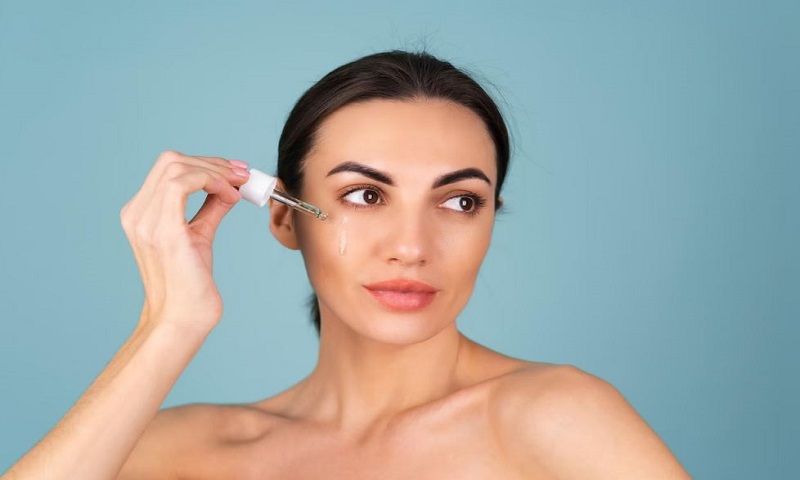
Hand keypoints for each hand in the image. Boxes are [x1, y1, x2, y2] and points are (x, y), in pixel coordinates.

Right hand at [119, 150, 250, 330]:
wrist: (183, 317)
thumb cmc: (191, 284)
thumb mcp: (200, 235)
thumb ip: (210, 208)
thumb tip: (229, 188)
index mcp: (141, 214)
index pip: (168, 169)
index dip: (204, 163)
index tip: (235, 172)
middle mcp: (137, 214)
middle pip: (170, 161)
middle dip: (212, 162)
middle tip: (243, 174)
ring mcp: (145, 221)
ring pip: (176, 166)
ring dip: (215, 170)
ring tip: (239, 185)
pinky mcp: (163, 230)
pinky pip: (182, 183)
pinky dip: (211, 181)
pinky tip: (229, 196)